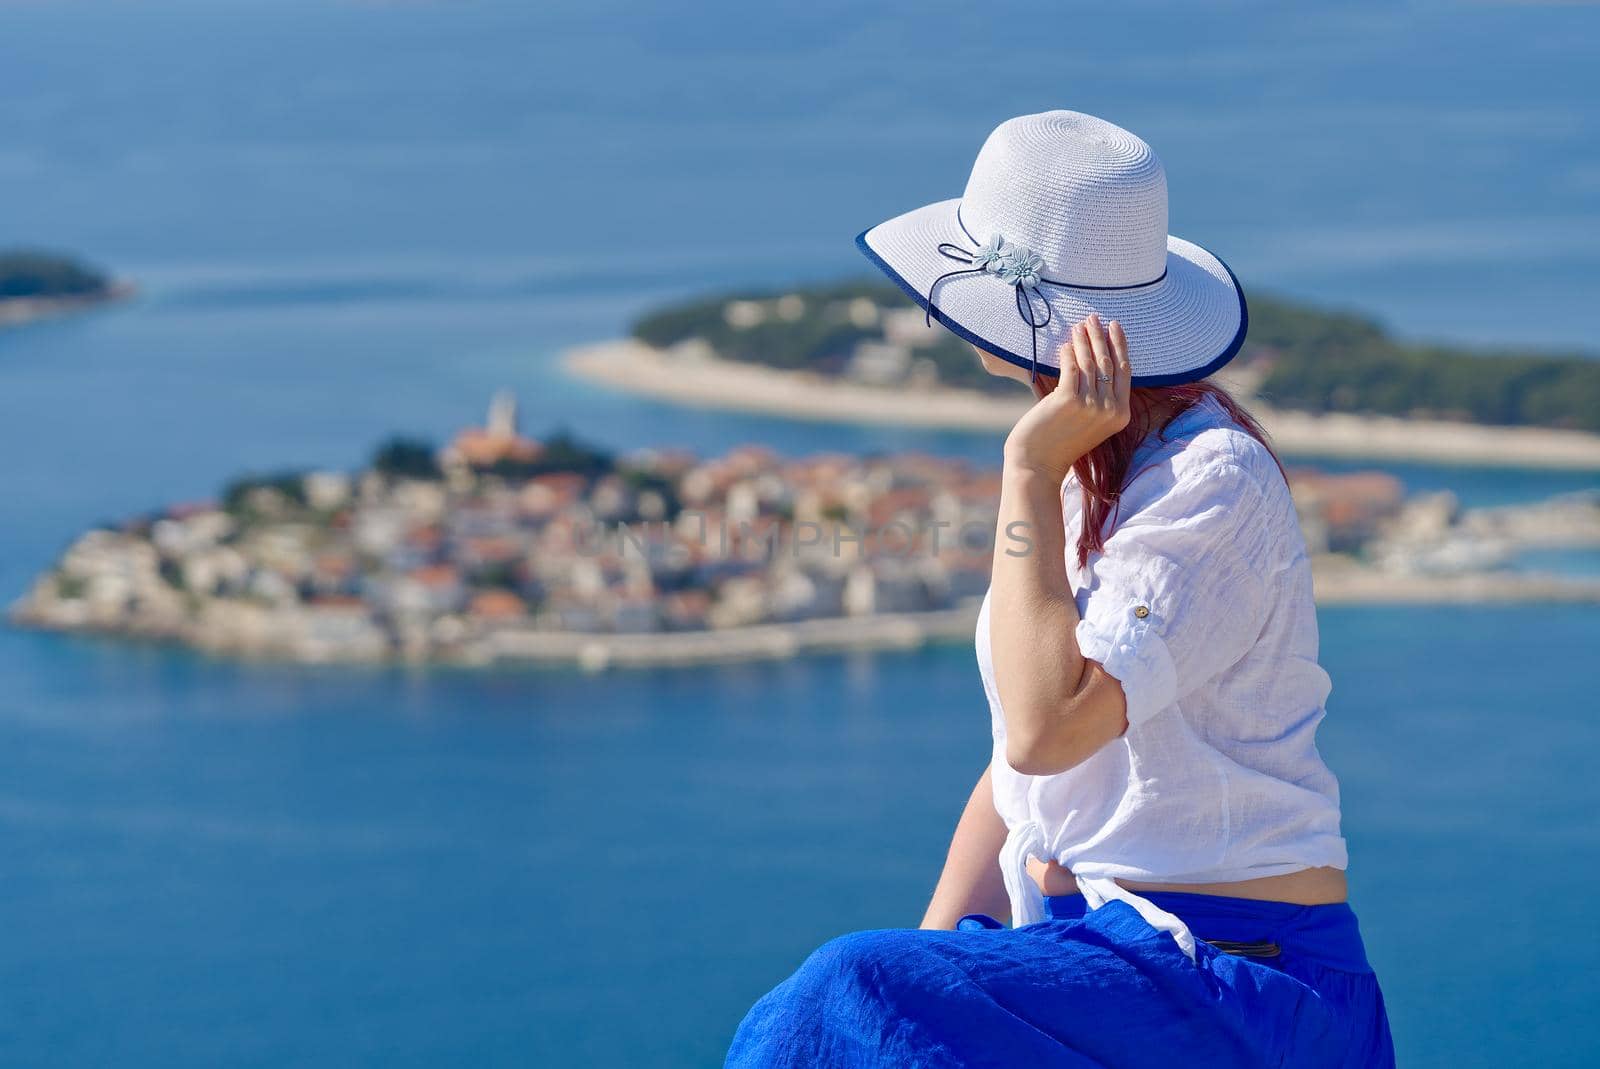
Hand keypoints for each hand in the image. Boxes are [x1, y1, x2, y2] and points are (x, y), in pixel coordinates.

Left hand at [1003, 314, 1131, 479]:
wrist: (1038, 465)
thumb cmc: (1060, 442)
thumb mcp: (1091, 421)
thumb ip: (1099, 396)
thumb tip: (1094, 356)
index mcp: (1121, 415)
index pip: (1125, 371)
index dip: (1120, 345)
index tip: (1114, 326)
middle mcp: (1110, 409)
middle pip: (1108, 362)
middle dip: (1100, 336)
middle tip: (1093, 318)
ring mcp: (1091, 405)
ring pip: (1089, 362)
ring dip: (1083, 340)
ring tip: (1077, 326)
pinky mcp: (1068, 400)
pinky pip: (1071, 368)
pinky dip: (1067, 353)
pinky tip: (1064, 345)